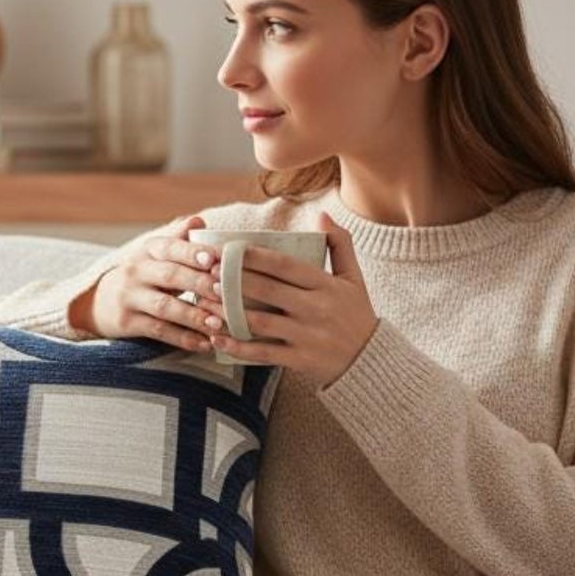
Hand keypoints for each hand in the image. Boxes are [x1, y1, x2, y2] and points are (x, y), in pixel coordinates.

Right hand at [74, 214, 216, 353]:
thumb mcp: (153, 255)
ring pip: (164, 306)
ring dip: (193, 316)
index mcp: (148, 251)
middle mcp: (135, 271)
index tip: (214, 259)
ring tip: (218, 323)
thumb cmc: (141, 277)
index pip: (170, 247)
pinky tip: (204, 344)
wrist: (98, 303)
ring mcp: (129, 298)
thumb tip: (199, 221)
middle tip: (226, 292)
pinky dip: (182, 338)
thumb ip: (178, 239)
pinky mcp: (126, 322)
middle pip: (170, 275)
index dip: (191, 252)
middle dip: (199, 283)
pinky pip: (158, 331)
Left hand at [175, 210, 379, 386]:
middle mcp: (315, 308)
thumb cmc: (356, 313)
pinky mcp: (299, 359)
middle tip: (207, 272)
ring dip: (229, 313)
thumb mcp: (354, 277)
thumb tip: (321, 215)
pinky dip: (238, 347)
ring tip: (204, 303)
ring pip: (260, 322)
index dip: (254, 257)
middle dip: (234, 281)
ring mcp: (306, 335)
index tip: (228, 250)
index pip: (284, 265)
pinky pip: (263, 353)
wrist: (370, 360)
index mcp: (326, 285)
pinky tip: (217, 339)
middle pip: (267, 290)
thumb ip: (340, 244)